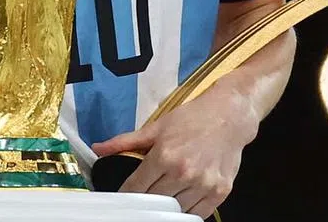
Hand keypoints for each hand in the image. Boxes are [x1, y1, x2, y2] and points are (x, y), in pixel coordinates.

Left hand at [91, 81, 257, 219]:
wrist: (229, 116)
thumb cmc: (192, 119)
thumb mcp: (156, 127)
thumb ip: (126, 141)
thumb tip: (98, 149)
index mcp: (164, 156)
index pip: (136, 187)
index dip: (126, 194)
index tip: (122, 197)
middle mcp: (183, 173)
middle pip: (154, 202)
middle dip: (145, 200)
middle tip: (144, 196)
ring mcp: (203, 185)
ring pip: (175, 211)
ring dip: (167, 206)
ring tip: (165, 194)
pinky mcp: (220, 192)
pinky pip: (198, 213)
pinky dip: (188, 211)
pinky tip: (183, 200)